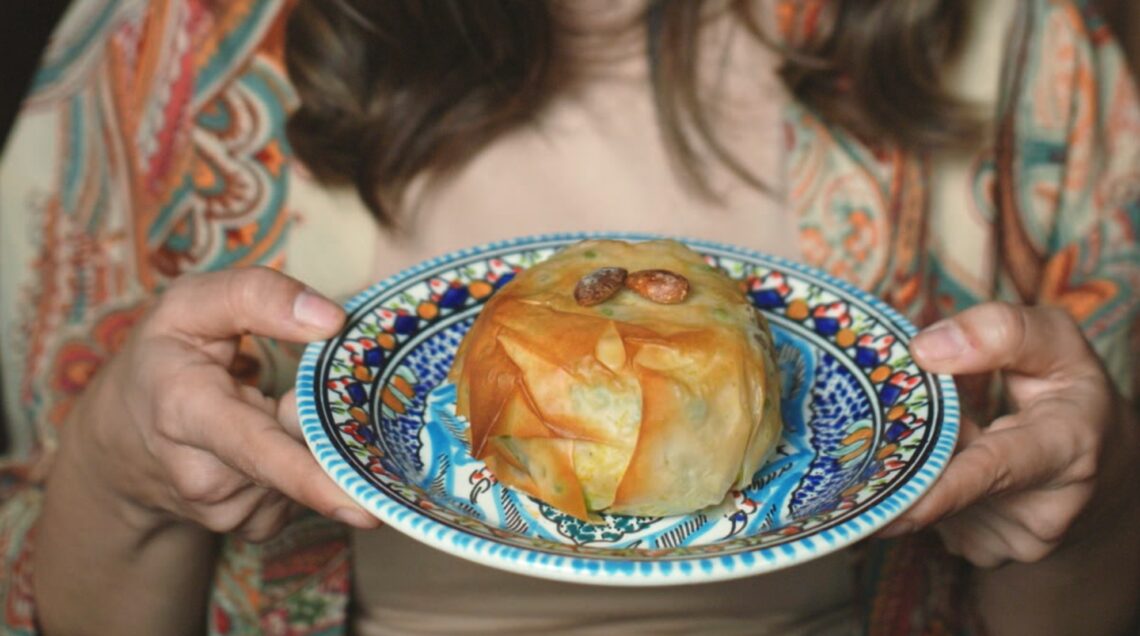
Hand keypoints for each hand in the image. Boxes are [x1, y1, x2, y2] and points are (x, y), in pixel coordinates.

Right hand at [61, 267, 379, 541]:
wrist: (116, 441)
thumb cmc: (162, 359)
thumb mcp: (190, 305)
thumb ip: (257, 295)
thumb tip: (332, 319)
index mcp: (186, 411)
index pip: (258, 449)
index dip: (311, 478)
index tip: (363, 508)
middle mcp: (204, 475)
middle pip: (301, 460)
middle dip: (326, 430)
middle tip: (298, 393)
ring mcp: (225, 510)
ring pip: (308, 471)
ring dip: (307, 439)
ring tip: (263, 410)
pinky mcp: (247, 526)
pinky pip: (301, 493)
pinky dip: (300, 464)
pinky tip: (267, 442)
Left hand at [879, 302, 1135, 566]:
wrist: (1109, 470)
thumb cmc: (1073, 395)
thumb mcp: (1058, 344)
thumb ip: (1001, 331)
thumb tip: (924, 350)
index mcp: (1067, 446)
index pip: (994, 468)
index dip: (941, 489)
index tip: (892, 510)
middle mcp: (1046, 507)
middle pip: (948, 486)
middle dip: (907, 464)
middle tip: (880, 443)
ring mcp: (1016, 540)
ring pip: (935, 499)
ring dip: (923, 467)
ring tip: (955, 437)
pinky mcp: (989, 553)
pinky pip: (937, 517)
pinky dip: (930, 487)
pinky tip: (953, 467)